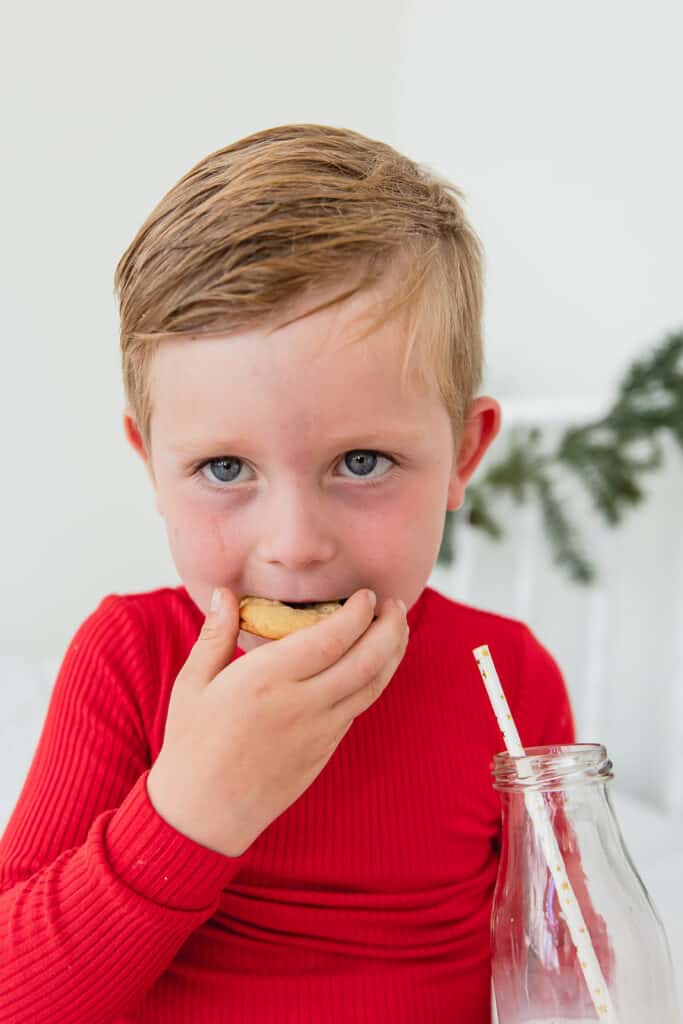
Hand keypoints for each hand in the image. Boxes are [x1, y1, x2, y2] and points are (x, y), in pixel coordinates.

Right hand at [146, 587, 408, 855]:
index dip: (358, 613)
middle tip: (395, 605)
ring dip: (392, 654)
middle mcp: (301, 704)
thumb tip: (226, 593)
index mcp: (266, 680)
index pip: (331, 638)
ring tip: (397, 629)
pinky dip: (374, 681)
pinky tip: (373, 666)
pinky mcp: (325, 751)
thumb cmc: (192, 746)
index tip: (366, 595)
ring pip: (371, 686)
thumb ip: (215, 634)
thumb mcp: (193, 684)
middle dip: (389, 628)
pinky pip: (358, 708)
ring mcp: (318, 731)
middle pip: (365, 660)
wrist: (204, 815)